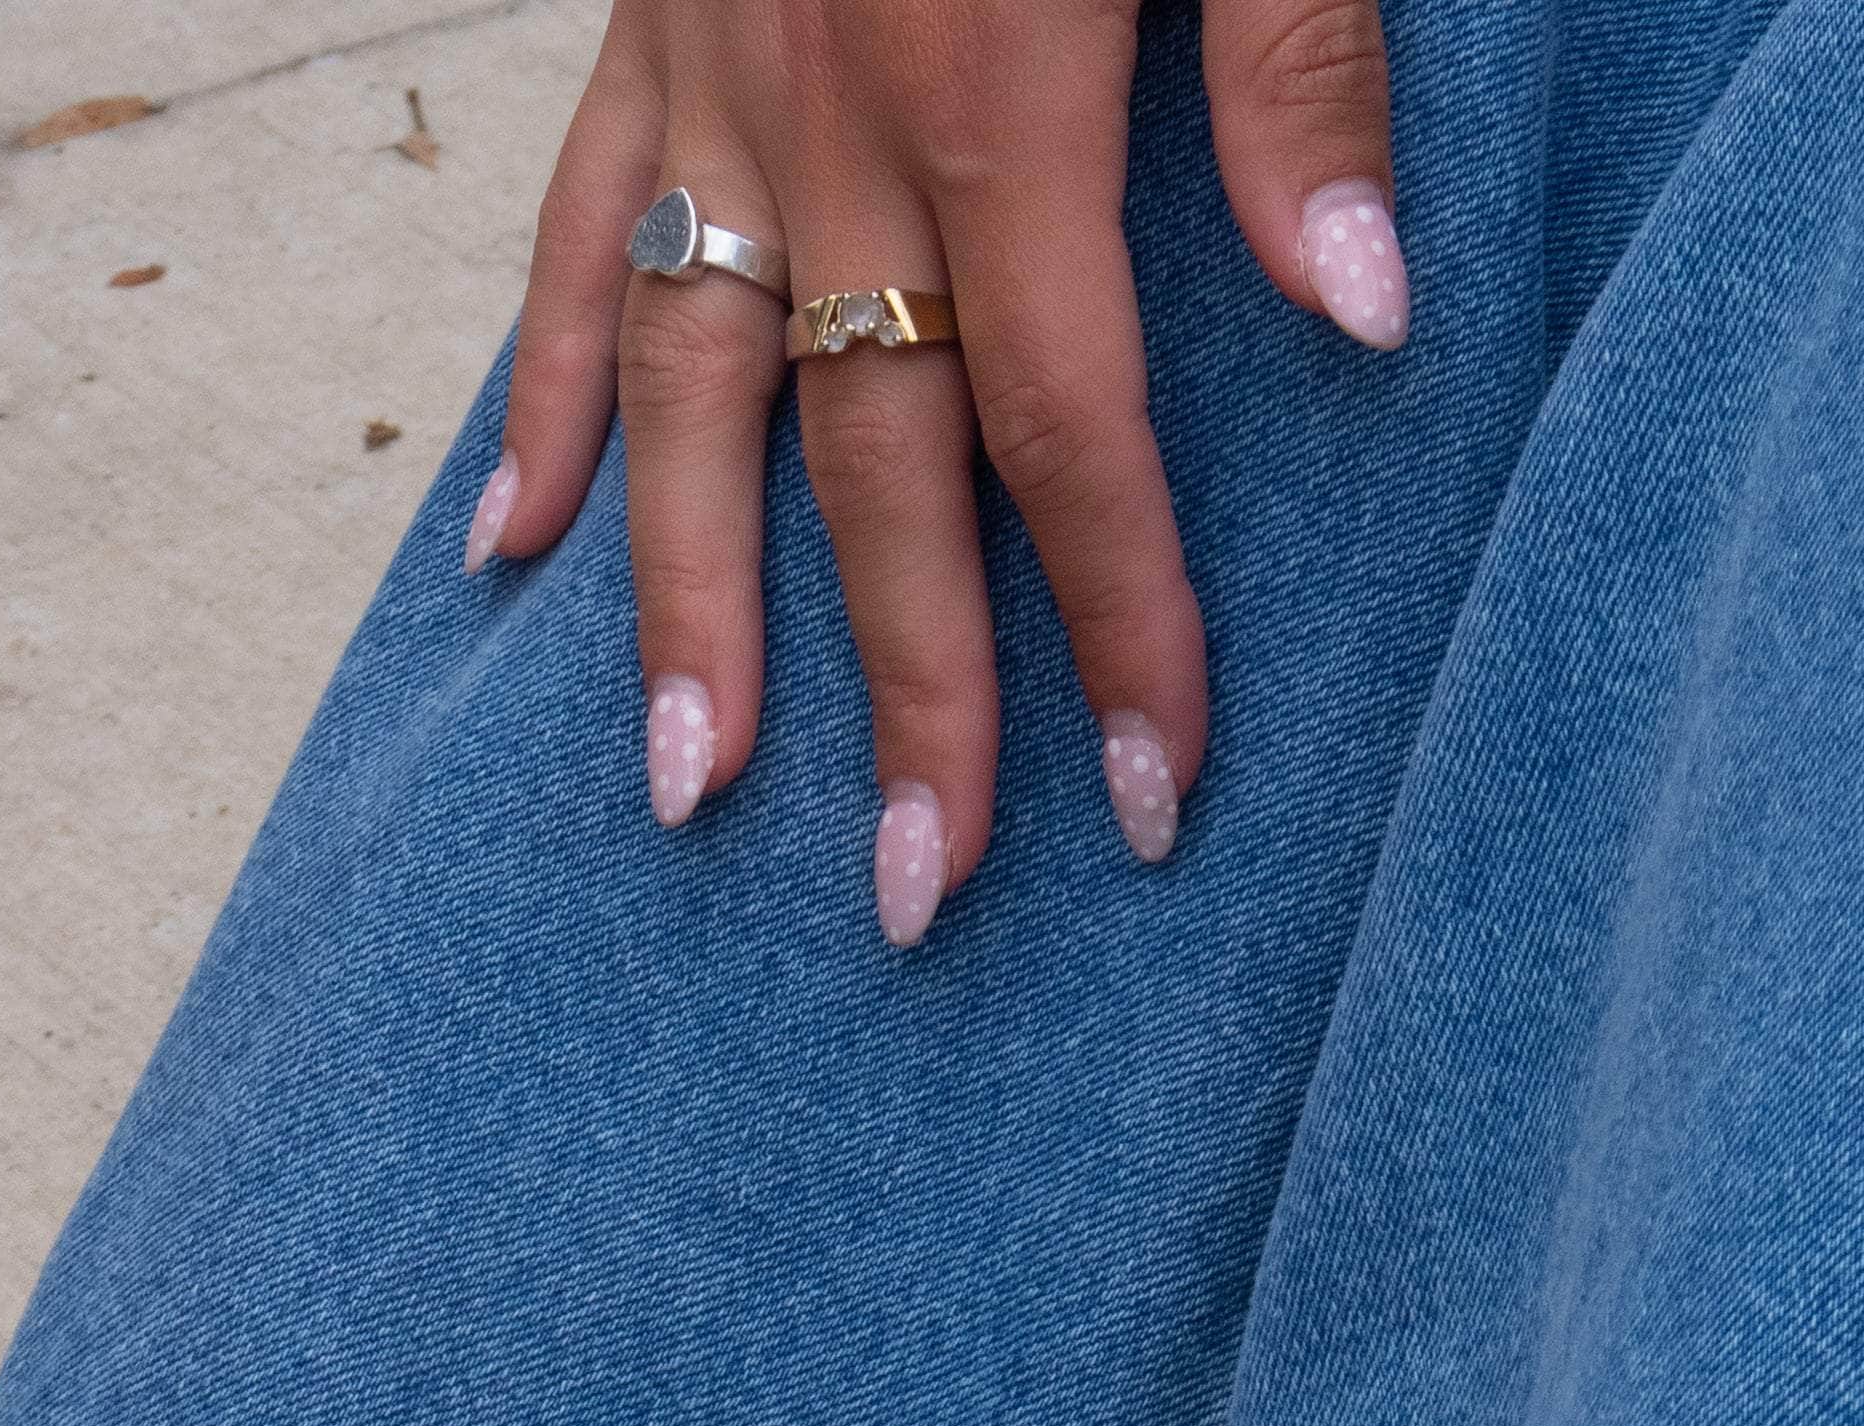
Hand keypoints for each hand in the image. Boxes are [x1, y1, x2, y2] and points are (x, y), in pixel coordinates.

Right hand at [463, 0, 1409, 935]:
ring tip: (695, 802)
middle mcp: (827, 101)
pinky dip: (536, 399)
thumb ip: (1296, 63)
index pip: (1066, 423)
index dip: (1116, 624)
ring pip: (690, 390)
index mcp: (997, 71)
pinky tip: (504, 560)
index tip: (1149, 802)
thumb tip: (1359, 324)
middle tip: (924, 898)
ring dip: (686, 611)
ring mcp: (712, 61)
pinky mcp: (645, 5)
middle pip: (872, 462)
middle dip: (904, 695)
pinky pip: (569, 231)